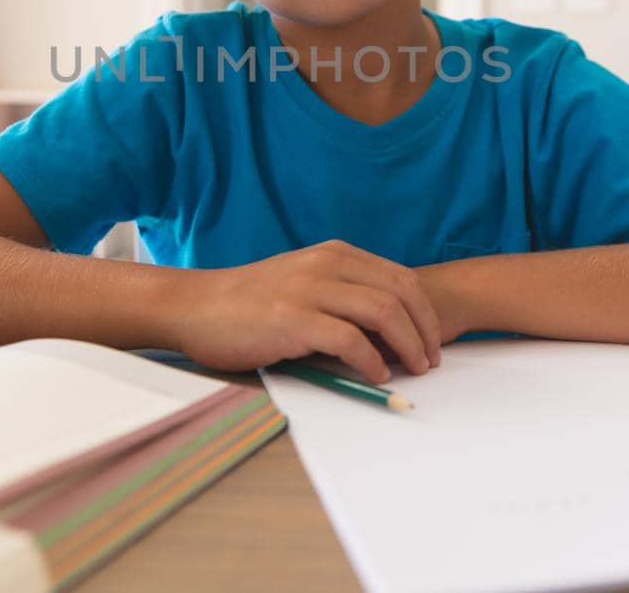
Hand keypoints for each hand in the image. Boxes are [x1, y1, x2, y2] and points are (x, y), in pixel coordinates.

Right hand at [173, 240, 441, 383]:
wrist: (196, 307)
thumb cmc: (248, 303)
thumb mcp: (301, 283)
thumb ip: (340, 296)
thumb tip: (385, 333)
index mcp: (333, 254)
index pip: (401, 277)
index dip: (425, 312)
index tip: (432, 340)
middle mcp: (326, 265)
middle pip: (401, 292)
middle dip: (425, 329)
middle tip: (431, 360)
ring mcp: (309, 290)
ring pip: (383, 311)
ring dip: (407, 345)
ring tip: (412, 369)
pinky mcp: (292, 319)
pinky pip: (349, 339)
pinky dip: (371, 360)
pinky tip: (375, 374)